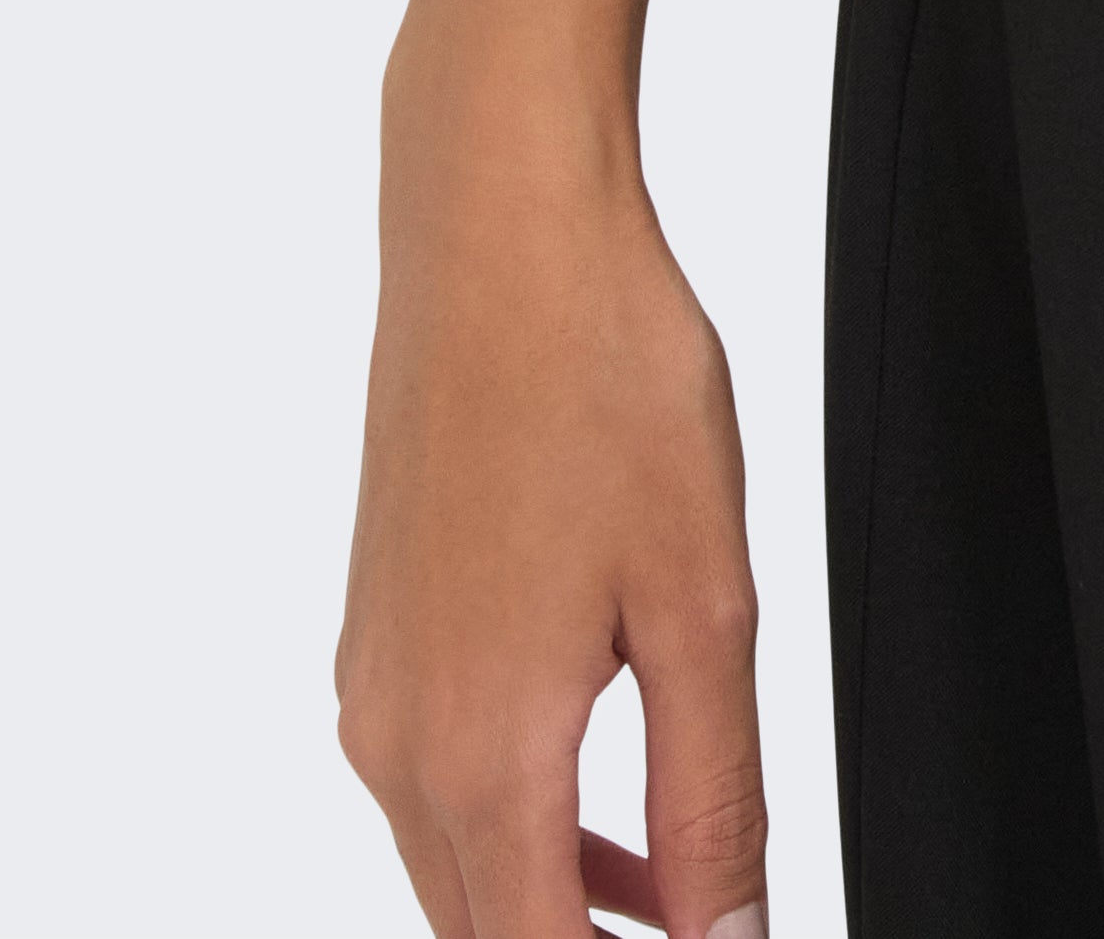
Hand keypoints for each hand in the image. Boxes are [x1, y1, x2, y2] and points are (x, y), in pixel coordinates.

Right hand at [338, 71, 768, 938]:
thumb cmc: (599, 378)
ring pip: (457, 866)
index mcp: (481, 753)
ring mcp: (377, 686)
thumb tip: (727, 932)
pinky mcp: (378, 635)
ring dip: (555, 898)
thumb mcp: (703, 604)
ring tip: (673, 888)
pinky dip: (519, 819)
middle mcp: (399, 741)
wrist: (500, 234)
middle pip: (482, 932)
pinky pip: (439, 782)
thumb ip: (713, 796)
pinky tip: (605, 786)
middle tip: (696, 914)